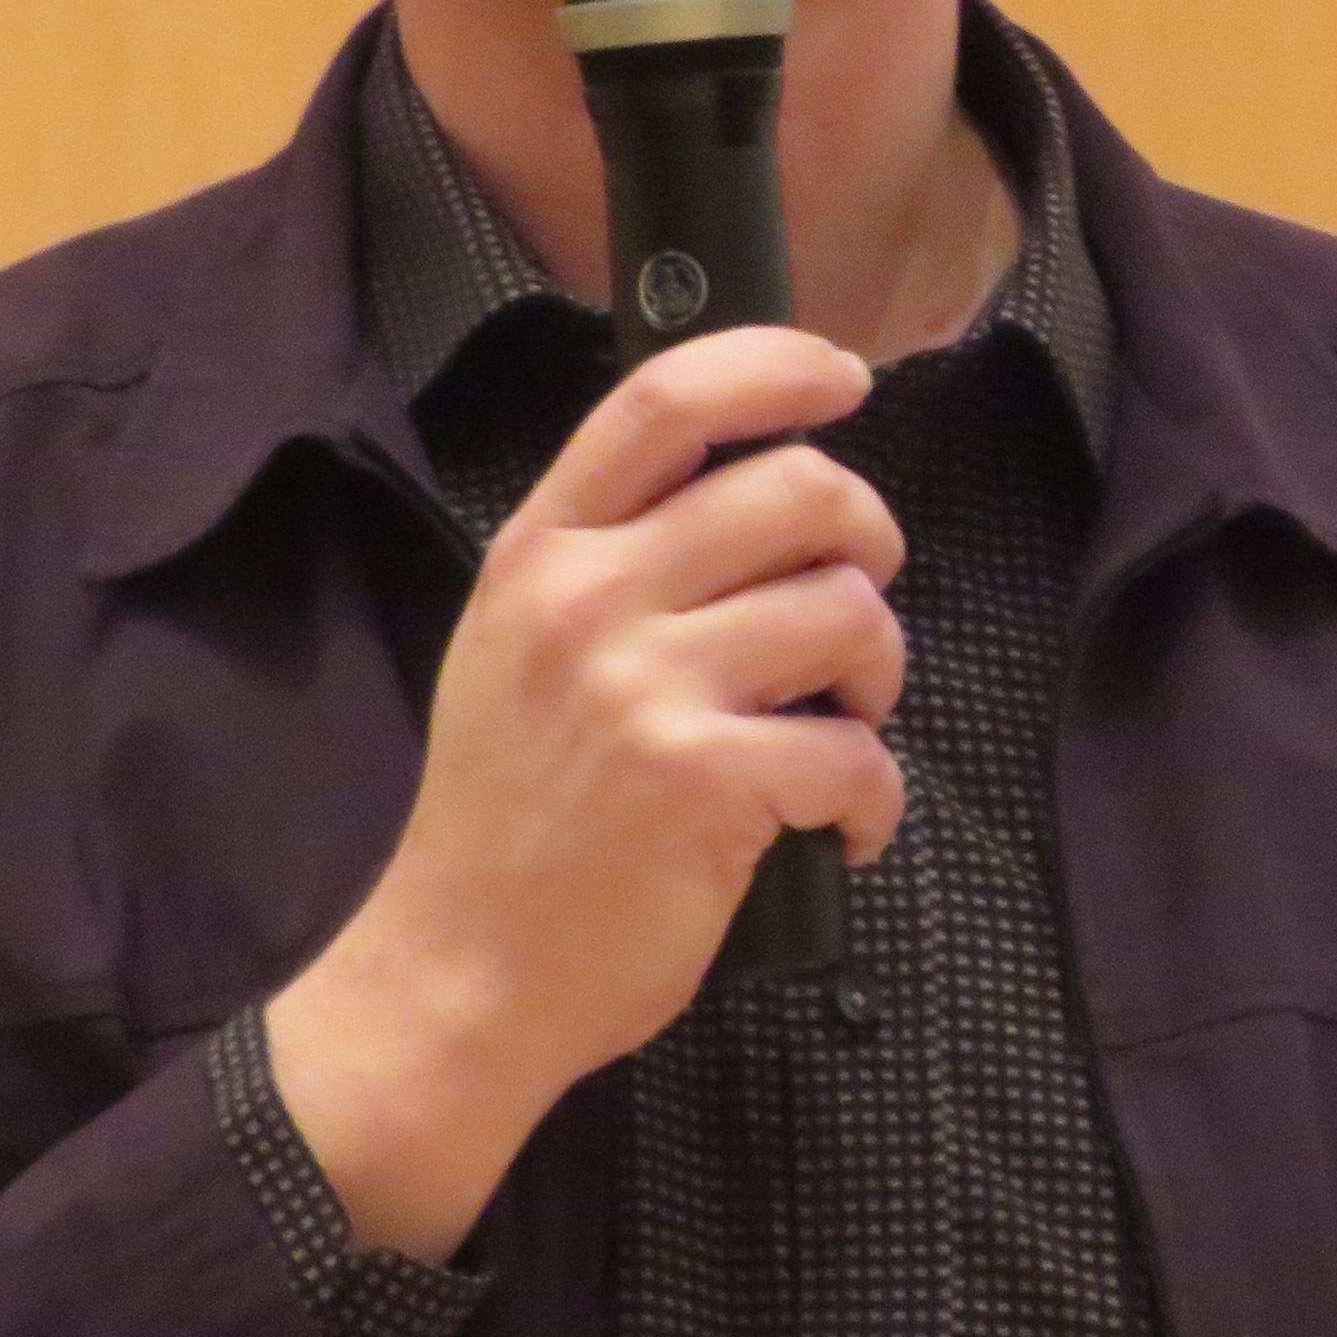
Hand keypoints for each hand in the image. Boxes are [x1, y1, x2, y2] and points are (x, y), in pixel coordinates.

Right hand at [266, 326, 904, 1257]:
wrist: (458, 972)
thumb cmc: (506, 820)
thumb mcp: (516, 649)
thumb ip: (611, 563)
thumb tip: (758, 494)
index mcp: (541, 552)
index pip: (665, 400)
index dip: (776, 365)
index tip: (843, 377)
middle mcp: (588, 600)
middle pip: (797, 489)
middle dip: (869, 539)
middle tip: (854, 611)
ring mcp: (644, 689)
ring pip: (848, 610)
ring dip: (878, 672)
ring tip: (841, 727)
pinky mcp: (703, 784)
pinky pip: (856, 754)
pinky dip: (874, 800)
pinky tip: (838, 830)